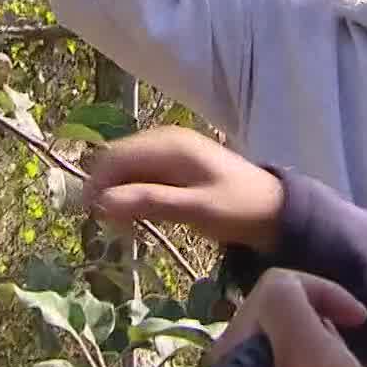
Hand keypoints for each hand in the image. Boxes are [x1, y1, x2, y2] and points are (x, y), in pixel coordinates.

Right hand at [82, 125, 283, 251]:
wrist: (275, 210)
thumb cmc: (237, 208)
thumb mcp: (194, 209)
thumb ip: (149, 202)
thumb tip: (102, 204)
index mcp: (169, 145)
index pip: (115, 156)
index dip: (97, 183)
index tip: (90, 215)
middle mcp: (166, 141)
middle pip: (118, 160)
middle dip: (107, 189)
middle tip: (107, 225)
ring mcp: (171, 152)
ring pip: (128, 169)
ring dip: (120, 193)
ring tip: (122, 225)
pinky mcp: (175, 166)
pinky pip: (143, 175)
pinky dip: (135, 193)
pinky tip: (138, 215)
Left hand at [212, 268, 366, 366]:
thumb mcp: (312, 350)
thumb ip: (287, 300)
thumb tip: (284, 283)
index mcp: (230, 350)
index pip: (275, 287)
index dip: (321, 292)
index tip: (358, 318)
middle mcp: (230, 363)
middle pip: (277, 305)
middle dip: (319, 314)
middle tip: (349, 338)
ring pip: (289, 326)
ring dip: (321, 333)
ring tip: (340, 361)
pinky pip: (292, 351)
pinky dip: (318, 351)